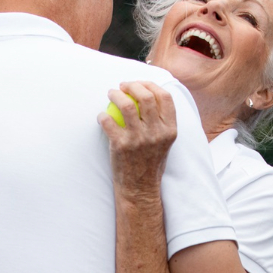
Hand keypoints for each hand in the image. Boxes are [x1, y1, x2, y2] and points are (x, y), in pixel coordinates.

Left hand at [99, 81, 176, 200]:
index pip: (165, 97)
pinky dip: (102, 116)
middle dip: (132, 85)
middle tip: (122, 86)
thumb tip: (149, 94)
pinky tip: (102, 116)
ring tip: (111, 94)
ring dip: (116, 95)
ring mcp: (139, 139)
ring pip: (127, 106)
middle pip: (146, 97)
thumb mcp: (165, 142)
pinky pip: (108, 122)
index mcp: (170, 130)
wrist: (140, 188)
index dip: (150, 85)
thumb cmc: (150, 163)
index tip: (139, 84)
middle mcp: (157, 133)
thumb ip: (161, 121)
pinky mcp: (121, 146)